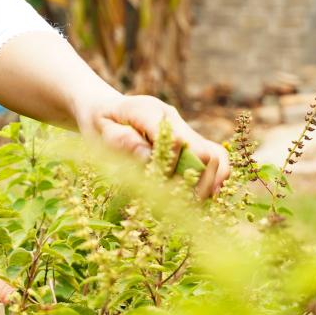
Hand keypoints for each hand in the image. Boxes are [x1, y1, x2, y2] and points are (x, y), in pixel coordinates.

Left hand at [73, 90, 230, 198]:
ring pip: (216, 156)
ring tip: (192, 204)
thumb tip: (148, 157)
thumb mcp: (100, 131)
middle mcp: (173, 118)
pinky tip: (200, 198)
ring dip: (208, 184)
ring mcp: (184, 128)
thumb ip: (122, 141)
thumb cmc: (99, 123)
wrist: (103, 110)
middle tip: (178, 204)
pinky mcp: (190, 140)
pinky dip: (213, 180)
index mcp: (149, 111)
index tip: (156, 186)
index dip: (171, 169)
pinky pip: (215, 159)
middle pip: (204, 152)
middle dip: (195, 183)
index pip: (176, 141)